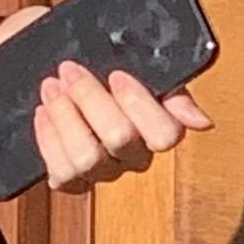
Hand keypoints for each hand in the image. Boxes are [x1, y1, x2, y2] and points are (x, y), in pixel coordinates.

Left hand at [0, 7, 213, 192]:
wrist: (53, 64)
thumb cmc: (100, 62)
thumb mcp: (136, 62)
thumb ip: (169, 88)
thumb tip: (201, 123)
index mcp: (158, 127)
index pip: (166, 134)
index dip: (139, 103)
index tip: (115, 74)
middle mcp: (133, 157)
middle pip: (119, 138)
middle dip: (89, 99)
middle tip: (68, 71)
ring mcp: (101, 172)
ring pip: (86, 158)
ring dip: (63, 117)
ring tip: (50, 88)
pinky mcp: (70, 180)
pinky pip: (60, 173)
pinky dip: (47, 139)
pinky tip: (41, 113)